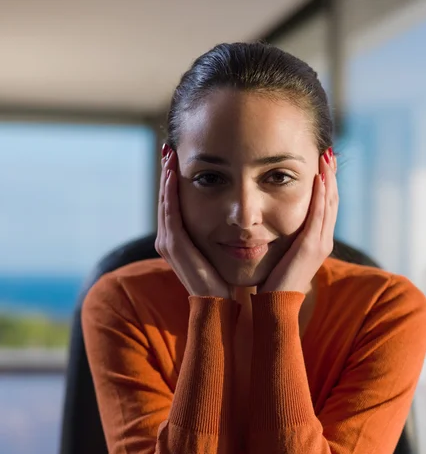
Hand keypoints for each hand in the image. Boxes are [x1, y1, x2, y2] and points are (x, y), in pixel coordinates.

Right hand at [155, 146, 231, 298]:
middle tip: (169, 147)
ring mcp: (168, 244)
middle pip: (165, 198)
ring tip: (170, 154)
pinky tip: (175, 174)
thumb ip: (218, 232)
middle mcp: (168, 240)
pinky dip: (170, 193)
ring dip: (166, 177)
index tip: (179, 156)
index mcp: (178, 240)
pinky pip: (170, 214)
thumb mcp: (219, 249)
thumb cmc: (224, 279)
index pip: (172, 202)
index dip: (173, 180)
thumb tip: (232, 215)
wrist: (221, 306)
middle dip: (167, 173)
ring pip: (165, 202)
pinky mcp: (173, 247)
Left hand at [258, 148, 337, 294]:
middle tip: (328, 152)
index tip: (322, 162)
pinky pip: (319, 215)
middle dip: (331, 175)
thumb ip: (283, 237)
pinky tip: (318, 178)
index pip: (326, 205)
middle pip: (332, 200)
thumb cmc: (273, 281)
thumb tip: (271, 223)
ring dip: (328, 179)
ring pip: (329, 204)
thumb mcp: (281, 253)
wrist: (275, 305)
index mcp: (317, 241)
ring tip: (326, 157)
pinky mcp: (311, 247)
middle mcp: (323, 240)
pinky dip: (320, 196)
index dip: (326, 183)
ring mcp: (320, 244)